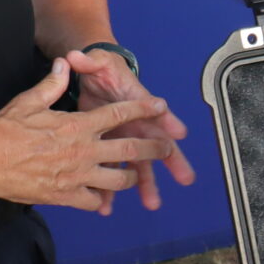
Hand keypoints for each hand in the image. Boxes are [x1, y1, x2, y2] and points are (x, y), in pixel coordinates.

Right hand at [0, 60, 181, 213]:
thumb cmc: (4, 130)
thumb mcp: (28, 101)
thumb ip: (51, 84)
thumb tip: (64, 63)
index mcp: (78, 124)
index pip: (120, 113)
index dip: (144, 109)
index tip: (161, 107)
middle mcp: (84, 150)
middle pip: (131, 149)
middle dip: (155, 149)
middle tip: (169, 150)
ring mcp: (77, 175)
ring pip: (118, 179)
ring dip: (130, 179)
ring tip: (136, 177)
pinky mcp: (65, 196)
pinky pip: (93, 200)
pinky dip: (99, 199)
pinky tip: (101, 199)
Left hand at [63, 48, 194, 212]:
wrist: (90, 78)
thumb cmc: (100, 70)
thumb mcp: (97, 62)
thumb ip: (90, 60)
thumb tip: (77, 57)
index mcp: (137, 102)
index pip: (156, 110)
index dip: (168, 121)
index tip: (178, 133)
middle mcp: (137, 123)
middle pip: (158, 143)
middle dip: (172, 161)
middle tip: (186, 177)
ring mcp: (125, 138)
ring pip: (138, 164)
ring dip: (145, 183)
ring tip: (151, 203)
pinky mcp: (109, 148)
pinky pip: (112, 171)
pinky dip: (110, 189)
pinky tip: (107, 206)